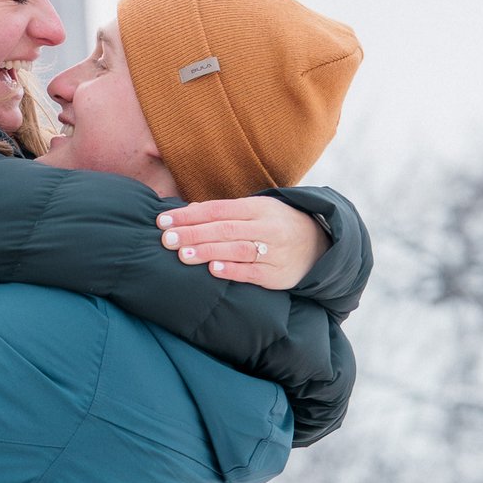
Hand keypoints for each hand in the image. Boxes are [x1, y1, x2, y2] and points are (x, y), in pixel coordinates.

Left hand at [156, 195, 326, 289]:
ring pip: (238, 249)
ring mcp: (274, 251)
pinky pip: (253, 272)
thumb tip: (186, 212)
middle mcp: (267, 227)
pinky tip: (213, 270)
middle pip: (225, 228)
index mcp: (258, 207)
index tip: (164, 220)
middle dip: (193, 233)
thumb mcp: (255, 210)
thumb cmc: (275, 225)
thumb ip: (223, 212)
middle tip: (166, 239)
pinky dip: (233, 271)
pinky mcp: (277, 274)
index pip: (218, 208)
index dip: (189, 214)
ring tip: (183, 254)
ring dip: (208, 252)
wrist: (319, 245)